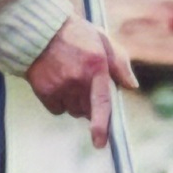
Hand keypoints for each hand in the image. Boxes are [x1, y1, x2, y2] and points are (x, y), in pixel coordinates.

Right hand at [25, 17, 138, 147]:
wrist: (40, 30)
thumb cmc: (77, 36)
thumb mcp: (102, 41)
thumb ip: (120, 63)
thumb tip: (131, 86)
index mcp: (96, 66)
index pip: (101, 102)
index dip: (101, 125)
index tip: (100, 143)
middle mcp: (77, 78)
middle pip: (88, 110)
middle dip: (89, 104)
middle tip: (83, 83)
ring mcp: (60, 86)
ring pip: (73, 111)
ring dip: (74, 102)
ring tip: (68, 78)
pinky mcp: (44, 91)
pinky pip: (57, 109)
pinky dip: (58, 101)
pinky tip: (56, 82)